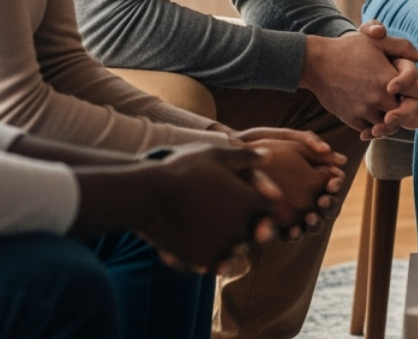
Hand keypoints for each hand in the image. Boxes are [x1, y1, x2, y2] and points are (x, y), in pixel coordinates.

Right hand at [131, 144, 276, 273]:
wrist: (147, 196)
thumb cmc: (183, 169)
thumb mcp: (216, 154)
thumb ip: (246, 157)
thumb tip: (268, 155)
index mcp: (250, 202)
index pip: (270, 208)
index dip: (263, 204)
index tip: (252, 200)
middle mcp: (241, 227)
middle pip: (258, 234)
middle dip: (252, 228)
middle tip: (235, 220)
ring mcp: (221, 247)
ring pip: (238, 251)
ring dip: (233, 245)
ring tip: (217, 233)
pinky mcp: (201, 260)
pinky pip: (215, 263)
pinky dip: (211, 257)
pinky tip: (201, 244)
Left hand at [249, 139, 345, 239]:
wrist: (238, 154)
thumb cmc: (268, 146)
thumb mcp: (292, 142)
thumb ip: (315, 146)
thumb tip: (342, 159)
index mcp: (315, 178)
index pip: (332, 187)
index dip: (335, 187)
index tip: (333, 184)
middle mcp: (307, 197)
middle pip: (326, 208)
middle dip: (328, 206)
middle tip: (322, 201)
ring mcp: (292, 211)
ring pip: (310, 224)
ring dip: (314, 223)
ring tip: (309, 218)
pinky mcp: (276, 221)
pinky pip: (288, 233)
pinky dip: (292, 235)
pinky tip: (291, 232)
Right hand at [299, 27, 417, 138]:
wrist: (316, 63)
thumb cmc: (348, 49)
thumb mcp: (377, 42)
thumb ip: (403, 48)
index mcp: (391, 80)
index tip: (413, 89)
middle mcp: (380, 99)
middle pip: (410, 117)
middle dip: (410, 112)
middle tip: (405, 107)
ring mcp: (365, 111)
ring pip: (390, 127)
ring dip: (392, 122)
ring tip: (390, 113)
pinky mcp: (351, 119)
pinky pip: (370, 131)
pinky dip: (374, 127)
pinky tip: (374, 118)